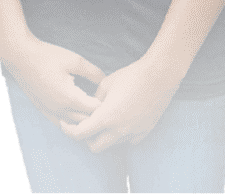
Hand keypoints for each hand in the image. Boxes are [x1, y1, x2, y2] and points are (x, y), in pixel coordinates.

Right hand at [5, 39, 104, 127]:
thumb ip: (93, 72)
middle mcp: (60, 110)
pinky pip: (59, 123)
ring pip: (72, 125)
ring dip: (83, 120)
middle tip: (105, 104)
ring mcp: (50, 112)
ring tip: (92, 110)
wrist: (20, 56)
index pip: (95, 111)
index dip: (105, 105)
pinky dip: (69, 121)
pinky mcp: (43, 109)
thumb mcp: (75, 60)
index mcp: (70, 99)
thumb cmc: (48, 56)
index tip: (111, 96)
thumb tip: (105, 81)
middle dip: (97, 115)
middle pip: (85, 122)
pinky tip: (74, 113)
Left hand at [60, 59, 179, 151]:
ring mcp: (132, 133)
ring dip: (105, 136)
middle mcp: (118, 131)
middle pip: (94, 147)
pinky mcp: (144, 132)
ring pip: (112, 144)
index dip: (69, 130)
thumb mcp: (106, 84)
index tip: (66, 124)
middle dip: (86, 138)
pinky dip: (122, 134)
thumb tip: (88, 108)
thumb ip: (94, 101)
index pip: (80, 134)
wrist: (159, 76)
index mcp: (106, 117)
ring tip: (106, 118)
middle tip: (85, 125)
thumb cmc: (131, 76)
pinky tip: (123, 120)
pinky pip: (128, 140)